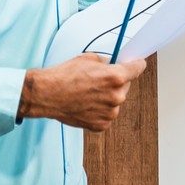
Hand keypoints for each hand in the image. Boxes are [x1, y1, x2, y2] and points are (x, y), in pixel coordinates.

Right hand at [19, 54, 147, 131]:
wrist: (47, 94)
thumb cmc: (64, 76)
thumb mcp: (89, 59)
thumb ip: (107, 63)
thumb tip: (114, 64)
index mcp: (115, 77)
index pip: (137, 69)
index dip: (137, 65)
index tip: (138, 64)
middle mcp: (116, 96)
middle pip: (125, 86)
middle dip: (115, 82)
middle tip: (98, 80)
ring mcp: (109, 113)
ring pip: (115, 102)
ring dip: (106, 97)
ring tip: (88, 93)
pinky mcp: (101, 125)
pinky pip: (106, 115)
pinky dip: (99, 110)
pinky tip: (86, 104)